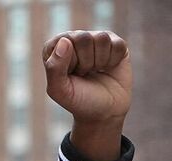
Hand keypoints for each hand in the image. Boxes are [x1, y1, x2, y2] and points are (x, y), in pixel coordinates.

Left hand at [42, 31, 130, 159]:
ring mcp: (96, 38)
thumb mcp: (60, 91)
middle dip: (86, 62)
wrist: (104, 113)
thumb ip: (54, 68)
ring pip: (102, 38)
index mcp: (55, 46)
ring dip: (100, 61)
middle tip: (84, 74)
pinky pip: (117, 45)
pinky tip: (108, 68)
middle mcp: (75, 38)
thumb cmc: (78, 100)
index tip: (71, 75)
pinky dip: (113, 61)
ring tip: (95, 71)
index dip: (70, 62)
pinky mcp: (116, 43)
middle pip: (84, 38)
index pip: (65, 41)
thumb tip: (65, 41)